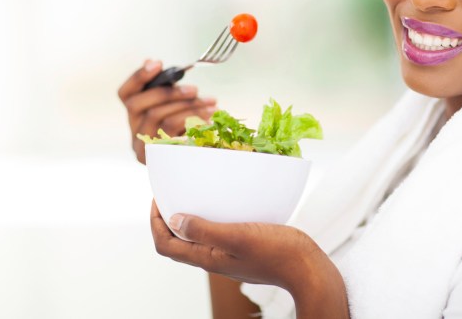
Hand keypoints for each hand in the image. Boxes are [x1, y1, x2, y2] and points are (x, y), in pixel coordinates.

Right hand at [118, 59, 215, 163]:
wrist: (197, 165)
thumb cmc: (189, 128)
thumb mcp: (176, 106)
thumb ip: (165, 88)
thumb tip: (151, 62)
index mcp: (135, 114)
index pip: (125, 93)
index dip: (138, 77)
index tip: (157, 62)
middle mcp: (134, 130)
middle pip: (139, 105)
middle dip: (169, 93)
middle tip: (194, 89)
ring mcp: (143, 147)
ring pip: (160, 119)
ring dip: (188, 107)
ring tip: (211, 103)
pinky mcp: (158, 158)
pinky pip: (174, 135)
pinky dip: (193, 122)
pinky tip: (209, 117)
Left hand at [150, 202, 349, 318]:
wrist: (306, 268)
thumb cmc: (276, 252)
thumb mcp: (238, 236)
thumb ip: (205, 230)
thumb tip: (174, 220)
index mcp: (208, 258)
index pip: (166, 245)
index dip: (155, 222)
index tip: (158, 198)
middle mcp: (214, 259)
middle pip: (177, 243)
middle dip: (168, 219)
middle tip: (171, 194)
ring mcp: (229, 256)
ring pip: (197, 238)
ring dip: (189, 218)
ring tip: (194, 195)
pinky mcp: (244, 249)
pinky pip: (217, 234)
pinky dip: (211, 218)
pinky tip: (224, 204)